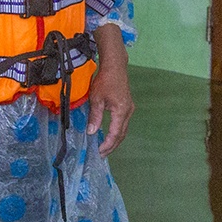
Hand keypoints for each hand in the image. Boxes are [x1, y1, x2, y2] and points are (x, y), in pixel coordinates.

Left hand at [86, 27, 134, 155]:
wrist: (115, 66)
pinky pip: (123, 123)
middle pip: (121, 134)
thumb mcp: (96, 99)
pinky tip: (110, 135)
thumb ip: (95, 116)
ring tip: (105, 148)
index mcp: (121, 111)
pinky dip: (117, 132)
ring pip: (123, 130)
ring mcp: (129, 109)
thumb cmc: (105, 81)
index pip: (115, 133)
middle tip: (102, 154)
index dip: (108, 144)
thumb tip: (91, 132)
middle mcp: (128, 112)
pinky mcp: (127, 106)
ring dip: (115, 140)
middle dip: (112, 145)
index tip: (99, 152)